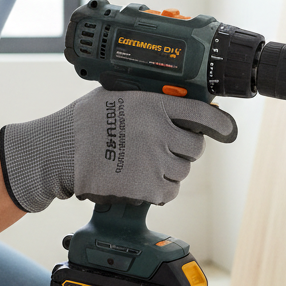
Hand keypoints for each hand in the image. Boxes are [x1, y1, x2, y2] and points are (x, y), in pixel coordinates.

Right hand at [0, 89, 237, 211]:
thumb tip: (177, 99)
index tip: (227, 129)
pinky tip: (140, 180)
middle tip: (164, 148)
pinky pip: (169, 191)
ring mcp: (155, 161)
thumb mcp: (118, 94)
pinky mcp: (147, 187)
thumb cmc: (83, 121)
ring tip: (143, 164)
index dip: (220, 123)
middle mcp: (160, 132)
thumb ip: (149, 99)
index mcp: (155, 105)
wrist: (59, 151)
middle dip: (184, 148)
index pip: (203, 114)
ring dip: (170, 169)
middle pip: (195, 147)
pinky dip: (160, 189)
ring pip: (183, 171)